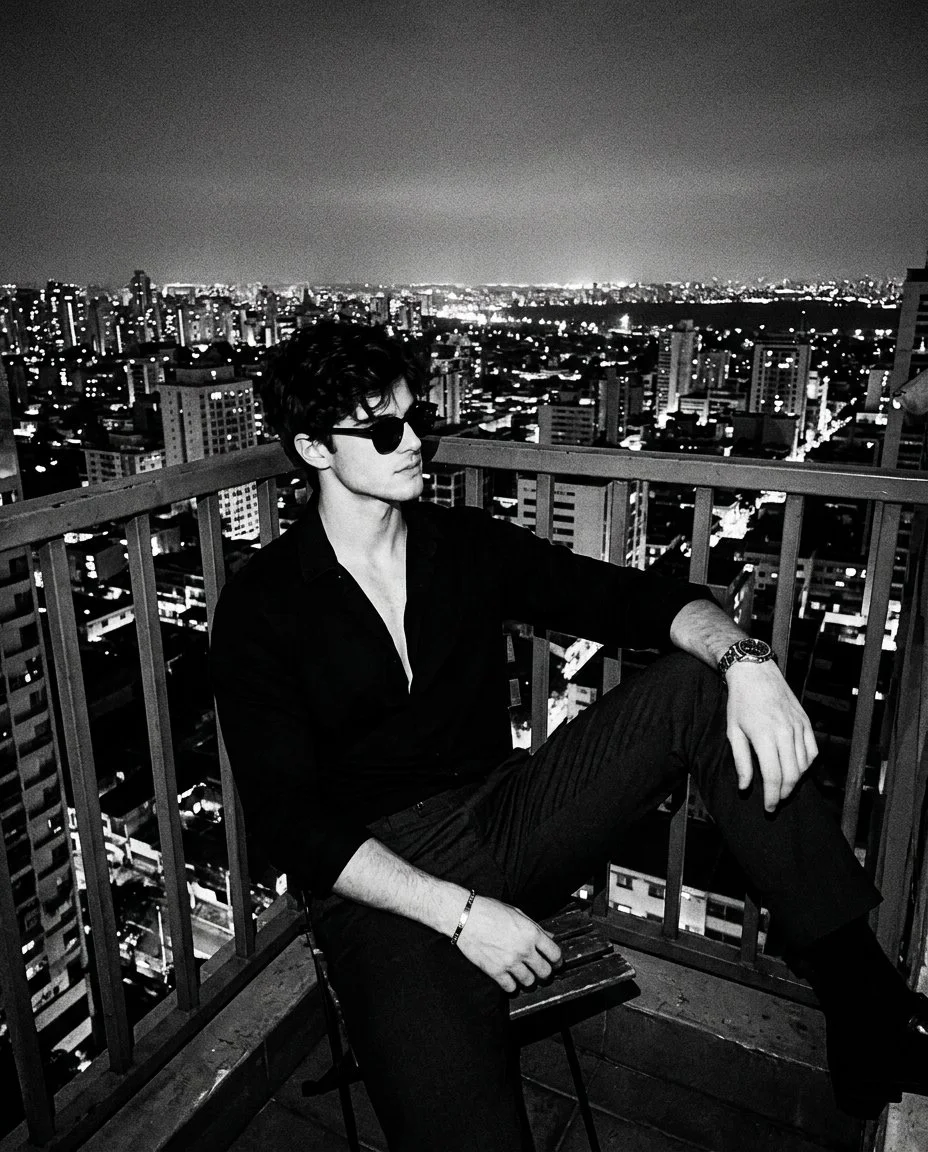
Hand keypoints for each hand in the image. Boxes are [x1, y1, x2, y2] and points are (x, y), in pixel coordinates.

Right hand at [453, 895, 562, 992]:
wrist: (464, 916)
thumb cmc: (489, 910)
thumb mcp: (517, 912)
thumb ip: (535, 926)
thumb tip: (550, 937)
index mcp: (531, 932)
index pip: (555, 954)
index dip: (558, 961)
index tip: (556, 963)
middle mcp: (524, 948)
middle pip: (545, 971)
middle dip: (545, 973)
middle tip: (540, 972)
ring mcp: (510, 961)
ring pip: (530, 982)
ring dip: (528, 980)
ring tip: (524, 975)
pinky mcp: (495, 971)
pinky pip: (510, 987)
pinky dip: (511, 986)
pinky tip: (509, 980)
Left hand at [724, 660, 817, 811]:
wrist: (755, 673)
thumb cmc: (740, 702)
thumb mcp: (733, 731)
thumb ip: (741, 761)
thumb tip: (745, 787)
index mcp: (764, 736)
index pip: (773, 776)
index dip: (771, 797)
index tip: (768, 808)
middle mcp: (785, 732)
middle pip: (792, 775)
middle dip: (784, 794)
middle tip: (775, 802)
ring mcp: (798, 727)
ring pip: (805, 765)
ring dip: (796, 781)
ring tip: (783, 787)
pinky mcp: (806, 722)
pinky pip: (813, 751)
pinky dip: (807, 765)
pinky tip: (797, 770)